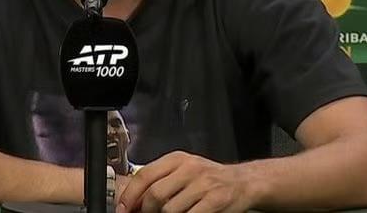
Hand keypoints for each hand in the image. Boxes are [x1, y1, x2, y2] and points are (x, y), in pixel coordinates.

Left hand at [115, 151, 254, 212]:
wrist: (243, 182)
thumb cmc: (210, 179)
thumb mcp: (184, 171)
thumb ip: (161, 180)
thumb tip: (134, 200)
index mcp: (177, 159)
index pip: (144, 175)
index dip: (130, 195)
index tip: (122, 209)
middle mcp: (190, 168)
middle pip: (155, 194)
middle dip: (147, 211)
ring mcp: (203, 184)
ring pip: (170, 209)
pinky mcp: (215, 200)